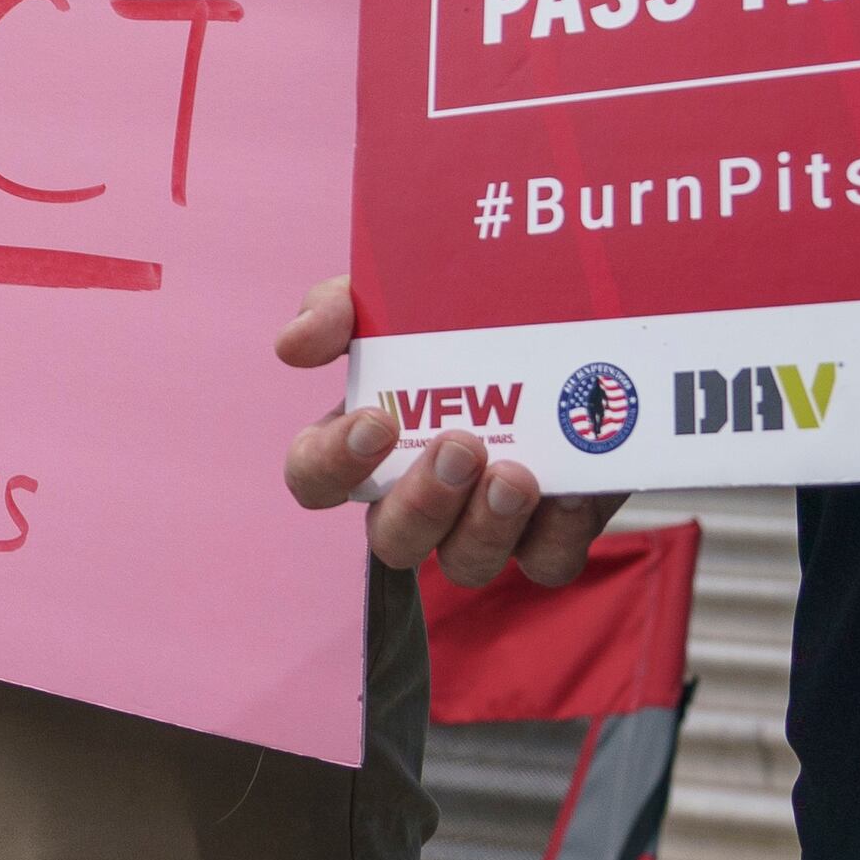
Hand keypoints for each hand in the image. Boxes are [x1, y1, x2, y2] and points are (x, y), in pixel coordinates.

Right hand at [275, 273, 628, 584]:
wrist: (562, 314)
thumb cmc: (462, 313)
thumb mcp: (397, 295)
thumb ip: (340, 308)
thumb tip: (292, 346)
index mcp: (367, 441)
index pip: (316, 479)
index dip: (334, 464)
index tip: (376, 420)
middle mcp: (420, 493)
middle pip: (392, 540)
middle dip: (423, 502)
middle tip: (459, 446)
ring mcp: (483, 519)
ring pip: (465, 564)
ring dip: (484, 527)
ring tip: (513, 475)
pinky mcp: (550, 529)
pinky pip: (545, 562)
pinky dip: (553, 536)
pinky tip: (567, 494)